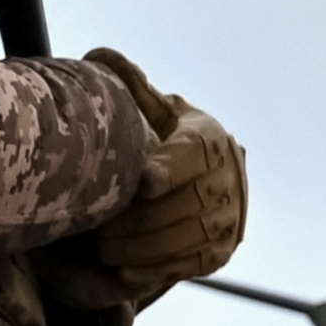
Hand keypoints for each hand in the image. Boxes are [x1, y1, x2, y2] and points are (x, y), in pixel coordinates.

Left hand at [71, 49, 248, 315]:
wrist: (216, 177)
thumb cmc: (173, 141)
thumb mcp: (160, 113)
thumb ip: (133, 89)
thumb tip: (97, 55)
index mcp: (207, 139)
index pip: (191, 155)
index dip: (167, 171)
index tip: (142, 183)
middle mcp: (227, 179)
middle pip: (184, 204)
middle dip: (139, 221)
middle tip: (100, 230)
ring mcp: (228, 218)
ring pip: (185, 238)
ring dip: (142, 248)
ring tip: (106, 249)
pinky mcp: (220, 251)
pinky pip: (189, 264)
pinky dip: (156, 270)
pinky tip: (126, 271)